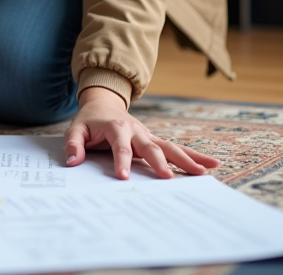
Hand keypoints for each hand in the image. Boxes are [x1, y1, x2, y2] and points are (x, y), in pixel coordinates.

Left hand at [63, 86, 219, 179]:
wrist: (103, 103)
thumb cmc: (89, 120)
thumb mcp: (75, 129)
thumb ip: (74, 145)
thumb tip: (73, 162)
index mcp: (116, 128)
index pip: (119, 147)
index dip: (120, 161)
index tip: (123, 177)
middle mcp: (136, 130)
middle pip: (150, 147)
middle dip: (159, 163)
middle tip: (168, 178)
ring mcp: (148, 135)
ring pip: (169, 147)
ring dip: (187, 159)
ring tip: (204, 172)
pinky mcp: (155, 140)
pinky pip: (175, 148)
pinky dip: (193, 155)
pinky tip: (210, 165)